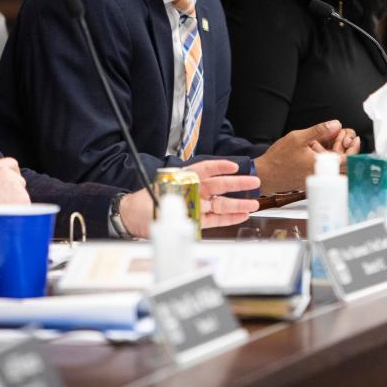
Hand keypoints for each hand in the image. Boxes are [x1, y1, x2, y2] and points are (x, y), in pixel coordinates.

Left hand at [118, 159, 259, 238]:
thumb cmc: (142, 203)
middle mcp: (193, 191)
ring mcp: (196, 206)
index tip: (233, 165)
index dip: (219, 166)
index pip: (205, 169)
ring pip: (221, 204)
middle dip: (237, 184)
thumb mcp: (157, 196)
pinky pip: (216, 219)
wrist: (132, 220)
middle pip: (219, 186)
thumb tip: (183, 202)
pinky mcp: (196, 221)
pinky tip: (241, 215)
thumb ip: (174, 198)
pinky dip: (229, 218)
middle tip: (254, 181)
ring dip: (237, 204)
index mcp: (184, 179)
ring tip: (254, 203)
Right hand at [254, 121, 359, 192]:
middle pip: (345, 166)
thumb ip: (319, 130)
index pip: (347, 160)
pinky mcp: (312, 181)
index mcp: (321, 165)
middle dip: (349, 153)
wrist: (266, 175)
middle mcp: (321, 175)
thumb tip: (336, 124)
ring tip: (337, 144)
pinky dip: (329, 163)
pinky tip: (325, 153)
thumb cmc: (278, 159)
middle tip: (349, 141)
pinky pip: (326, 172)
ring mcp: (317, 179)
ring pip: (336, 170)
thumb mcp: (298, 138)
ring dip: (339, 157)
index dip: (353, 149)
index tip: (354, 139)